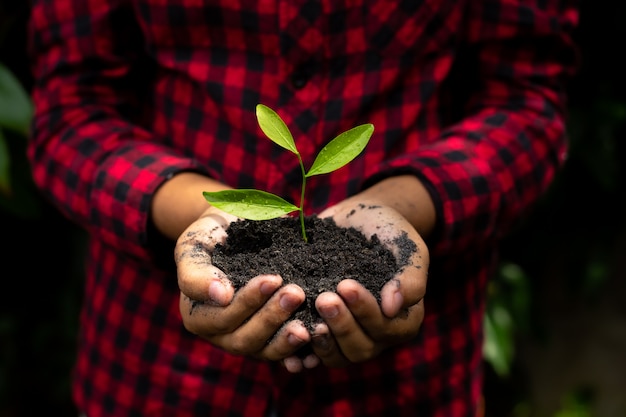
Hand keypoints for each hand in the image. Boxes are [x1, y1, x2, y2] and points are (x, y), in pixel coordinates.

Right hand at [175, 206, 310, 360]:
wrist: (233, 230)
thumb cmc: (209, 236)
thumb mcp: (193, 247)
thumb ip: (196, 274)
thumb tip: (222, 296)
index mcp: (198, 317)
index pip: (223, 318)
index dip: (248, 302)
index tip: (272, 279)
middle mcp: (221, 335)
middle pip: (245, 339)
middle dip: (272, 318)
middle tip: (296, 293)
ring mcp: (247, 339)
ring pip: (266, 350)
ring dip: (287, 338)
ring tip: (310, 322)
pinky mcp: (270, 339)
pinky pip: (284, 351)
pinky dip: (301, 349)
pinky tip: (319, 335)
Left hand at [282, 199, 428, 369]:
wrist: (359, 218)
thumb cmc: (389, 231)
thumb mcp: (409, 248)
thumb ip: (410, 278)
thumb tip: (392, 307)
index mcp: (402, 319)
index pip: (385, 328)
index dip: (365, 311)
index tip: (345, 285)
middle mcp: (376, 334)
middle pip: (360, 349)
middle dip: (341, 326)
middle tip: (323, 299)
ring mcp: (348, 333)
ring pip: (337, 356)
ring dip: (321, 342)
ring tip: (305, 321)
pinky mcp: (323, 328)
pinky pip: (313, 352)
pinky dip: (301, 355)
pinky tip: (287, 349)